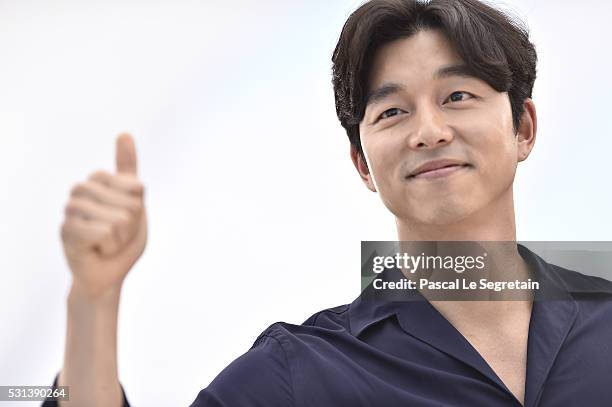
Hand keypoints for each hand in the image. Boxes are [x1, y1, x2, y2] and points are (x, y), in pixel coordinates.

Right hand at [60, 133, 147, 297]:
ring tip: (108, 243)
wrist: (107, 275)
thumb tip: (123, 132)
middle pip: (131, 204)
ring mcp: (71, 208)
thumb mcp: (136, 204)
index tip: (129, 219)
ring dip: (122, 239)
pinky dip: (111, 247)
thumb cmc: (122, 240)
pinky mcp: (66, 230)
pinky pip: (106, 233)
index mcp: (99, 179)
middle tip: (117, 235)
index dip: (139, 208)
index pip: (136, 187)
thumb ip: (129, 171)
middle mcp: (82, 189)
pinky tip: (98, 250)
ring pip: (120, 219)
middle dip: (132, 226)